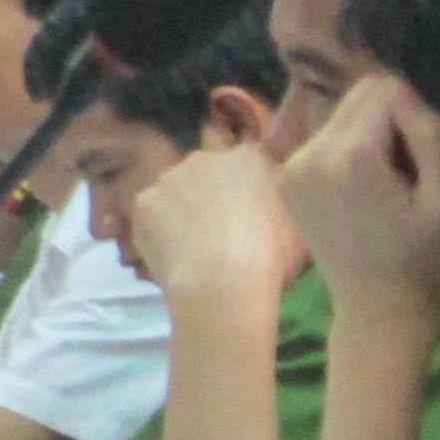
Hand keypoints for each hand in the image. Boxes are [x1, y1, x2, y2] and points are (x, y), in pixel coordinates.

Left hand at [130, 145, 303, 313]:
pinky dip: (159, 229)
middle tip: (215, 229)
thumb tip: (270, 186)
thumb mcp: (295, 218)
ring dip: (180, 210)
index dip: (239, 182)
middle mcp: (204, 159)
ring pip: (174, 192)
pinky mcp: (144, 202)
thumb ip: (278, 192)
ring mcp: (169, 178)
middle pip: (203, 172)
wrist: (222, 281)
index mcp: (247, 158)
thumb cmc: (271, 254)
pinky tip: (172, 251)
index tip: (240, 205)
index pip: (240, 158)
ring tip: (192, 246)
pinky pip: (153, 214)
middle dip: (207, 193)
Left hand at [279, 76, 439, 332]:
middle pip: (357, 97)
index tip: (426, 156)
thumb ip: (431, 134)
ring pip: (339, 116)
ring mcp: (291, 167)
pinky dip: (347, 153)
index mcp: (352, 156)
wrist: (377, 307)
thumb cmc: (427, 258)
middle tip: (409, 170)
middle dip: (390, 120)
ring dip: (369, 136)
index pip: (386, 89)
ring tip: (388, 184)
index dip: (416, 116)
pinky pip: (323, 141)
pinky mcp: (285, 179)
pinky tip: (364, 192)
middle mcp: (310, 154)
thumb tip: (405, 88)